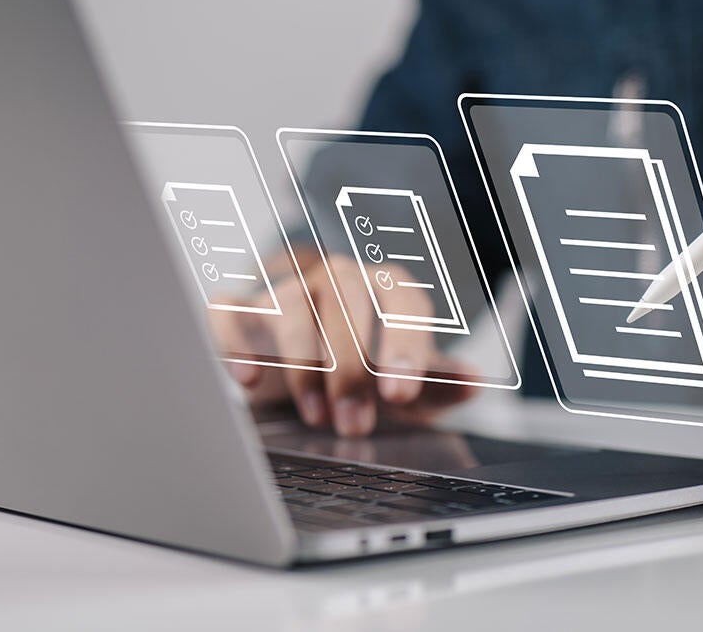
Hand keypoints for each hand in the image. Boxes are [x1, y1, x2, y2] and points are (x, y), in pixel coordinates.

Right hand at [211, 252, 475, 436]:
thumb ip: (436, 382)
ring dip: (303, 363)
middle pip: (347, 302)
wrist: (307, 355)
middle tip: (356, 424)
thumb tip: (473, 383)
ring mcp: (288, 289)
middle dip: (352, 368)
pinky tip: (248, 380)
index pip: (404, 300)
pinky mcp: (242, 309)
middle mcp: (338, 278)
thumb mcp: (404, 379)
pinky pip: (229, 311)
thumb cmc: (366, 365)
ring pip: (292, 305)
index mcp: (386, 288)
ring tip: (317, 416)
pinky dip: (234, 342)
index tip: (401, 393)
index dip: (405, 344)